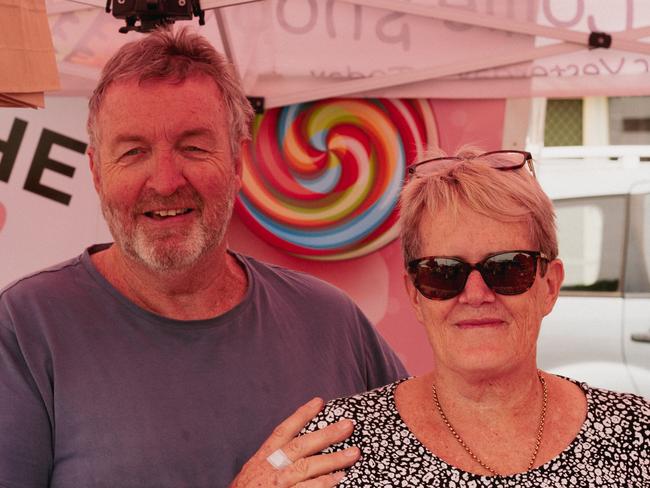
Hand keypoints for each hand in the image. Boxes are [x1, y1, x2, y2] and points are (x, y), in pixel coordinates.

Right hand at [229, 397, 359, 486]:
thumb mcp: (254, 469)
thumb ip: (273, 458)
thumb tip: (297, 448)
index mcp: (264, 457)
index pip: (284, 430)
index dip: (302, 415)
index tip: (319, 402)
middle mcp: (272, 467)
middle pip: (302, 445)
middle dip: (327, 435)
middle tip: (348, 425)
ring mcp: (280, 483)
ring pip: (308, 467)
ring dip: (333, 460)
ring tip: (354, 453)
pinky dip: (324, 484)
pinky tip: (339, 479)